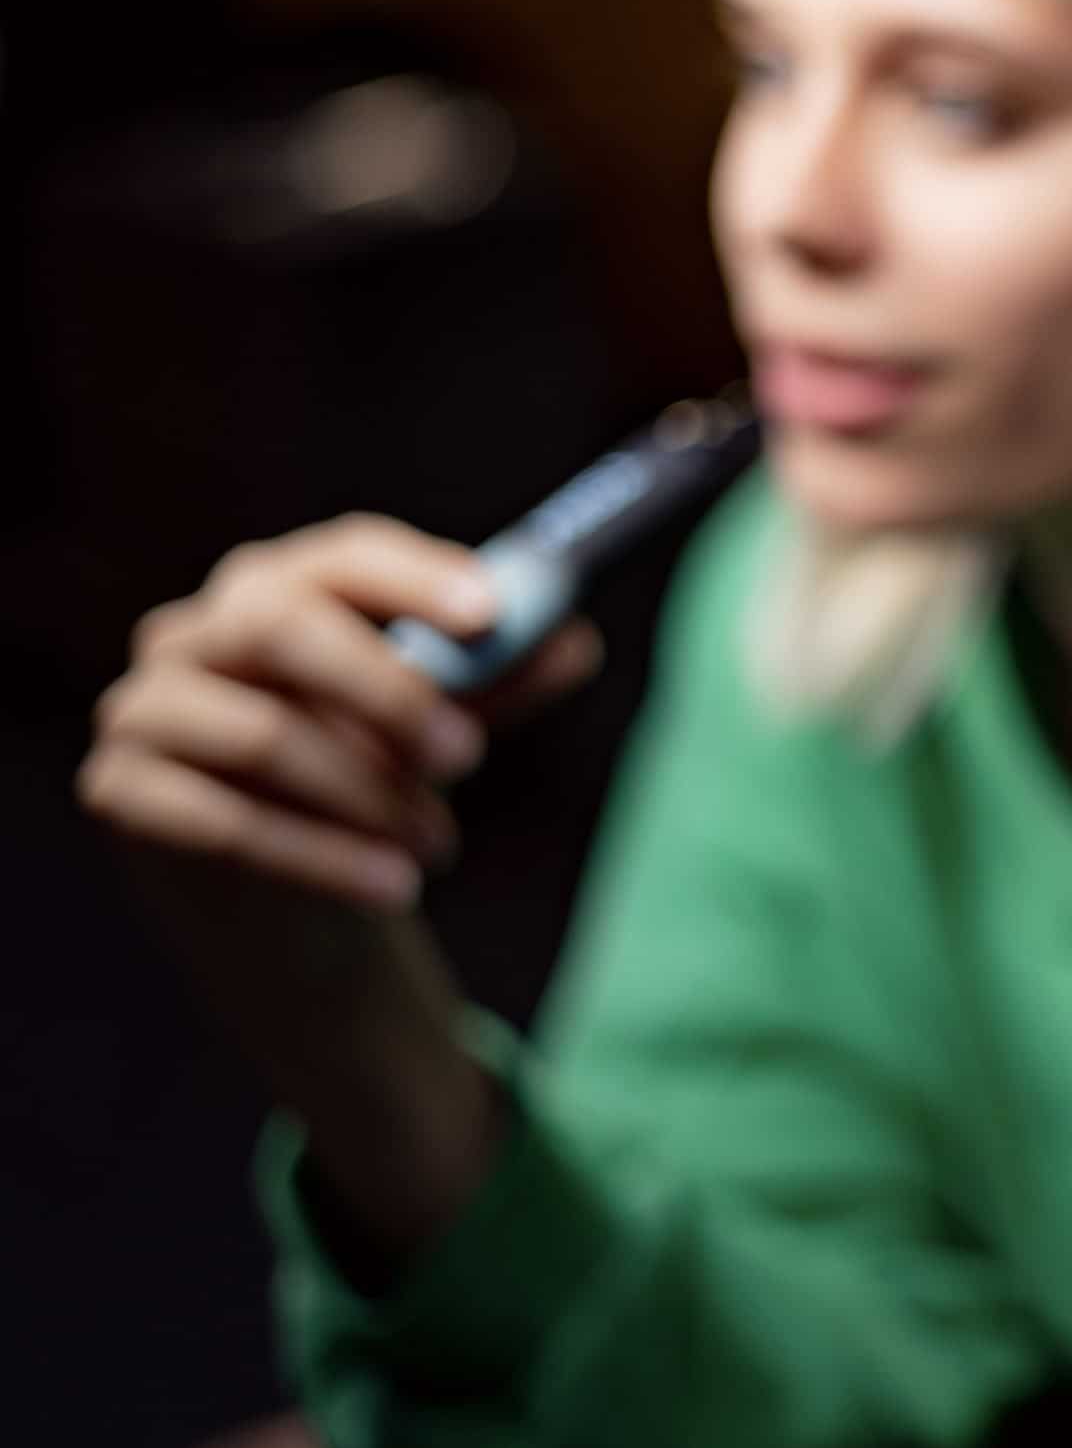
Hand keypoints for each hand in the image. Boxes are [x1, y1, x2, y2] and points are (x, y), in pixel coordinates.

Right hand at [77, 512, 601, 1266]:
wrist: (280, 891)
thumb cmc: (363, 772)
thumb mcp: (439, 722)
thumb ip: (499, 680)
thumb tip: (575, 640)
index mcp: (277, 587)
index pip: (343, 556)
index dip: (415, 577)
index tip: (489, 612)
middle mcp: (195, 631)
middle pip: (281, 627)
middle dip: (389, 692)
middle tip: (471, 757)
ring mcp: (145, 707)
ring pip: (265, 736)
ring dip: (370, 797)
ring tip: (440, 845)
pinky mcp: (120, 791)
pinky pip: (226, 823)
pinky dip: (325, 859)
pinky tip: (394, 887)